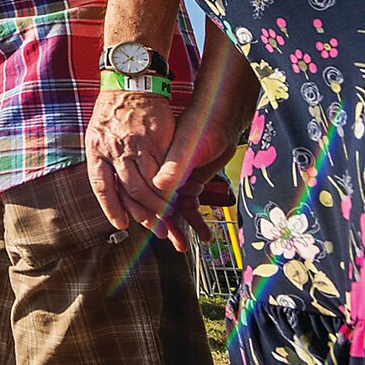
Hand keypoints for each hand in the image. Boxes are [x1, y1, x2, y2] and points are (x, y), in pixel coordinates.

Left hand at [85, 90, 176, 240]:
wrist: (130, 81)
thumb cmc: (112, 110)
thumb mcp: (96, 134)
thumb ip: (103, 160)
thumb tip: (111, 189)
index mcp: (96, 149)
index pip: (101, 186)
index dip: (111, 208)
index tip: (122, 224)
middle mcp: (114, 149)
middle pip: (129, 190)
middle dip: (144, 213)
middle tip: (156, 227)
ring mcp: (136, 145)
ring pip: (148, 183)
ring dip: (159, 203)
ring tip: (168, 215)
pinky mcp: (157, 139)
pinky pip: (164, 169)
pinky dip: (169, 184)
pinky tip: (175, 193)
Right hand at [147, 105, 245, 244]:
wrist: (222, 119)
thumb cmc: (199, 126)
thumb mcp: (185, 145)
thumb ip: (172, 166)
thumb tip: (161, 188)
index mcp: (152, 164)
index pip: (142, 192)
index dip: (144, 209)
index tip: (148, 226)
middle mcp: (160, 175)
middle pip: (155, 205)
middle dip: (162, 225)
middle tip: (173, 242)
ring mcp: (175, 181)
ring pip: (172, 211)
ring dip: (179, 228)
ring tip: (184, 246)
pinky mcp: (190, 183)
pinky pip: (189, 207)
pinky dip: (196, 221)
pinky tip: (204, 235)